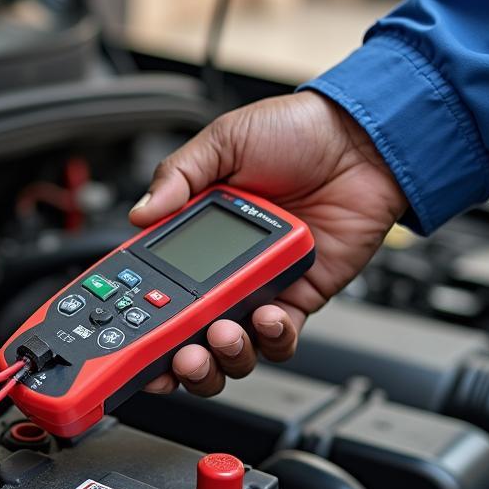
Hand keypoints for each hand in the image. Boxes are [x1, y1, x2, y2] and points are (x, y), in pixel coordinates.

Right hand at [129, 91, 406, 395]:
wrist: (364, 140)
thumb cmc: (297, 131)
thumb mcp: (222, 141)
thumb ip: (177, 176)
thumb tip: (140, 213)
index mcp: (191, 234)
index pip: (150, 286)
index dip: (135, 319)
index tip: (125, 338)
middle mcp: (220, 268)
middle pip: (186, 332)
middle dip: (175, 357)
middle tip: (176, 353)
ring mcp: (259, 287)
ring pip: (231, 347)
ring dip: (222, 354)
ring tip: (223, 333)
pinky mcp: (298, 296)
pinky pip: (280, 338)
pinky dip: (271, 339)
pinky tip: (267, 316)